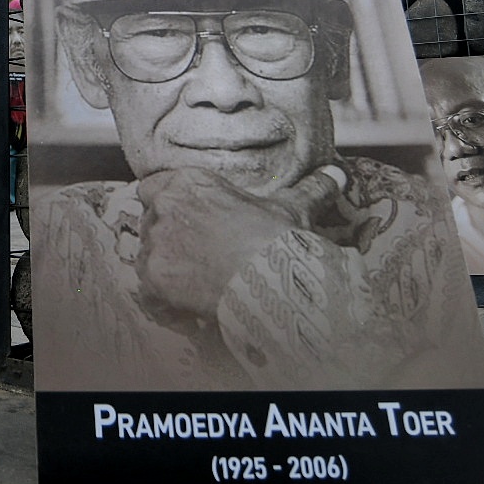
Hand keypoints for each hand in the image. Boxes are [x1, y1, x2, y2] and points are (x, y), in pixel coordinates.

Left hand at [133, 165, 351, 324]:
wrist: (271, 281)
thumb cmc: (278, 239)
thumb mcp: (291, 208)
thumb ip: (309, 189)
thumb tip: (337, 175)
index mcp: (189, 182)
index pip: (154, 187)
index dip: (167, 205)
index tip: (184, 223)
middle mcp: (164, 207)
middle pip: (150, 222)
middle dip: (167, 239)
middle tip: (195, 258)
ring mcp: (155, 241)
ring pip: (147, 255)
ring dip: (165, 269)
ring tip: (196, 284)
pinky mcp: (152, 276)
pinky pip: (147, 291)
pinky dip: (163, 302)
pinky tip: (188, 308)